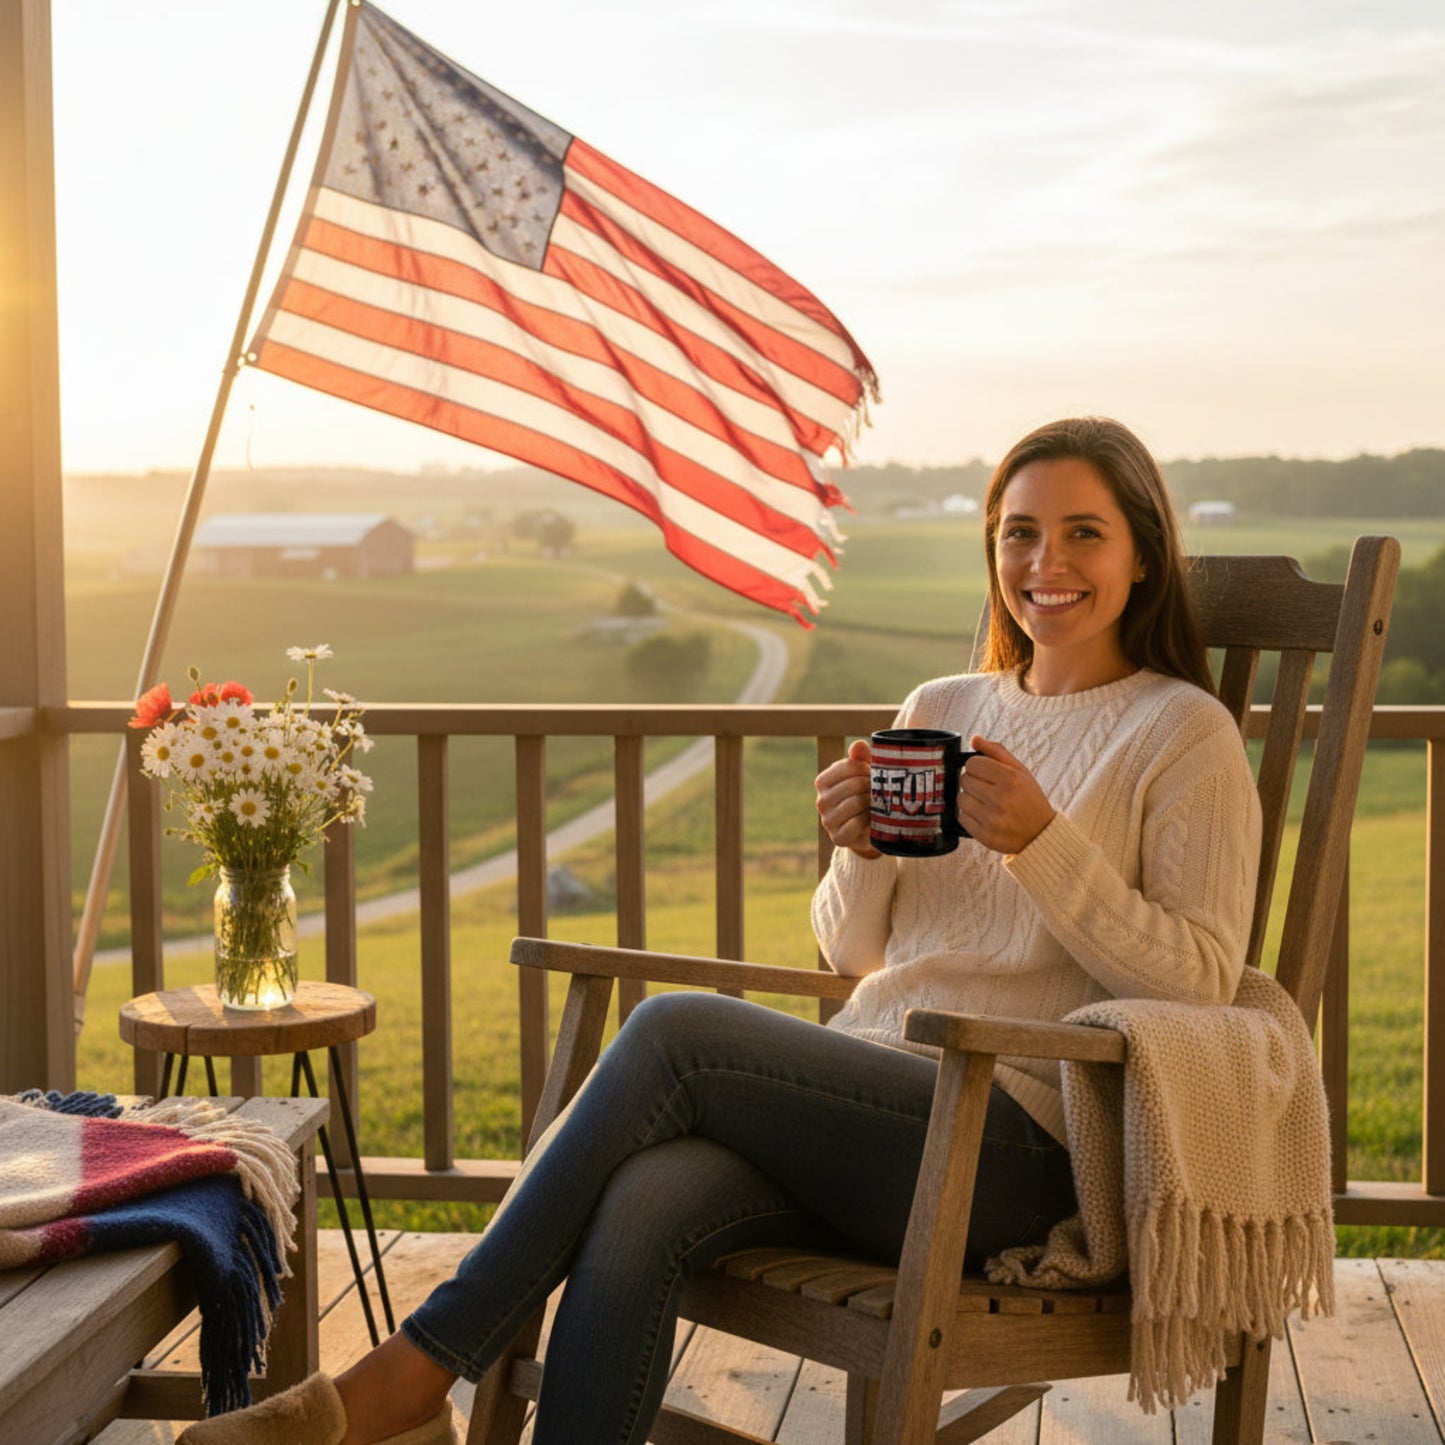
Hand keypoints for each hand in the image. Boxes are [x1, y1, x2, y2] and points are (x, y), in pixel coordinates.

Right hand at [815, 738, 880, 857]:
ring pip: (855, 803)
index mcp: (823, 781)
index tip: (872, 775)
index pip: (848, 766)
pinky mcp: (838, 838)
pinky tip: (871, 820)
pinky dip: (867, 820)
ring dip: (872, 803)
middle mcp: (821, 801)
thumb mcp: (865, 774)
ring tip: (877, 804)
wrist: (869, 829)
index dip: (866, 768)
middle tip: (878, 791)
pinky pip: (856, 824)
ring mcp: (828, 820)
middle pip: (854, 784)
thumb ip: (861, 757)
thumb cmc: (866, 795)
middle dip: (872, 786)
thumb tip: (858, 745)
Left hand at [958, 736, 1055, 854]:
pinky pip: (961, 817)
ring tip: (987, 803)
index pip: (972, 763)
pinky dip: (969, 815)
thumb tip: (974, 738)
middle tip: (989, 789)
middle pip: (965, 780)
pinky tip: (985, 815)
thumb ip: (996, 752)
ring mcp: (992, 819)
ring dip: (970, 799)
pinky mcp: (985, 835)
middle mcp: (1001, 799)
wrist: (1041, 834)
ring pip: (960, 798)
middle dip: (974, 782)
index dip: (977, 766)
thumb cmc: (1029, 799)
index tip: (986, 773)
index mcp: (1011, 779)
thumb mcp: (1020, 771)